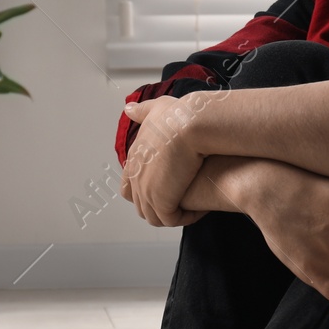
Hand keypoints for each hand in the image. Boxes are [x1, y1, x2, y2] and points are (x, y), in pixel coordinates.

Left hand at [119, 96, 208, 226]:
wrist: (189, 125)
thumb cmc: (177, 115)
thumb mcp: (155, 108)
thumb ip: (141, 111)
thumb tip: (128, 109)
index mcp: (134, 159)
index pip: (128, 187)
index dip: (145, 192)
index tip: (165, 189)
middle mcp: (136, 177)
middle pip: (140, 205)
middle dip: (159, 207)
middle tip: (180, 204)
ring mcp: (146, 191)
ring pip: (154, 217)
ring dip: (172, 215)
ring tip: (191, 209)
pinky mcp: (162, 201)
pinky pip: (171, 220)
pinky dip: (185, 218)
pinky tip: (200, 210)